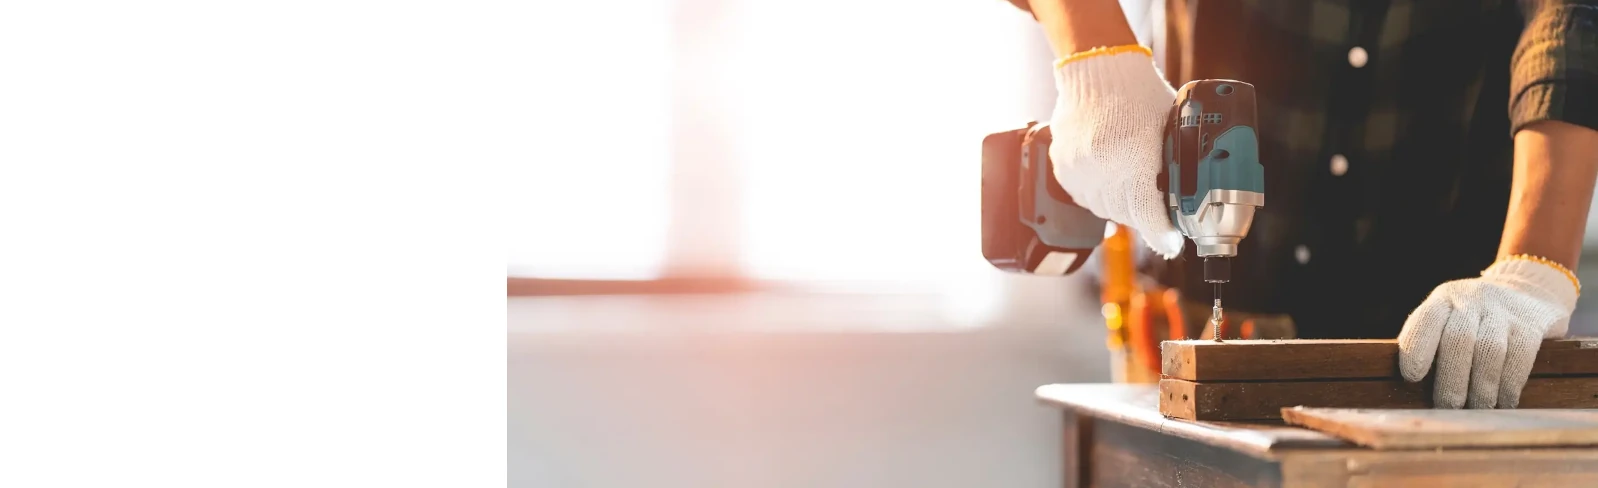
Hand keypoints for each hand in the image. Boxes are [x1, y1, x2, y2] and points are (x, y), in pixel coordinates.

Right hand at [1048, 49, 1184, 257]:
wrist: (1098, 68)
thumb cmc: (1140, 93)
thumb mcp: (1170, 127)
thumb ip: (1175, 164)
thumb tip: (1183, 199)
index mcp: (1134, 158)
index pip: (1147, 213)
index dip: (1162, 234)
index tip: (1172, 243)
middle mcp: (1102, 169)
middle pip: (1126, 215)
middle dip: (1144, 217)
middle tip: (1158, 211)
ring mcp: (1078, 170)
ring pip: (1103, 209)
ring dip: (1121, 207)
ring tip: (1133, 190)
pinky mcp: (1063, 168)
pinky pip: (1084, 196)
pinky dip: (1099, 194)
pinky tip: (1111, 179)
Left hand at [1398, 257, 1579, 407]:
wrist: (1527, 292)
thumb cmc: (1474, 320)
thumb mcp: (1449, 318)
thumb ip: (1431, 342)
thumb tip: (1414, 389)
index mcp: (1444, 299)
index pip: (1426, 319)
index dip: (1417, 348)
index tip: (1412, 378)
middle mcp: (1472, 299)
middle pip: (1459, 340)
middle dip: (1452, 380)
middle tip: (1448, 408)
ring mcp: (1504, 309)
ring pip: (1490, 350)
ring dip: (1482, 388)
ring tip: (1476, 410)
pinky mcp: (1532, 322)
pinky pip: (1520, 356)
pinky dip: (1509, 385)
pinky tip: (1504, 403)